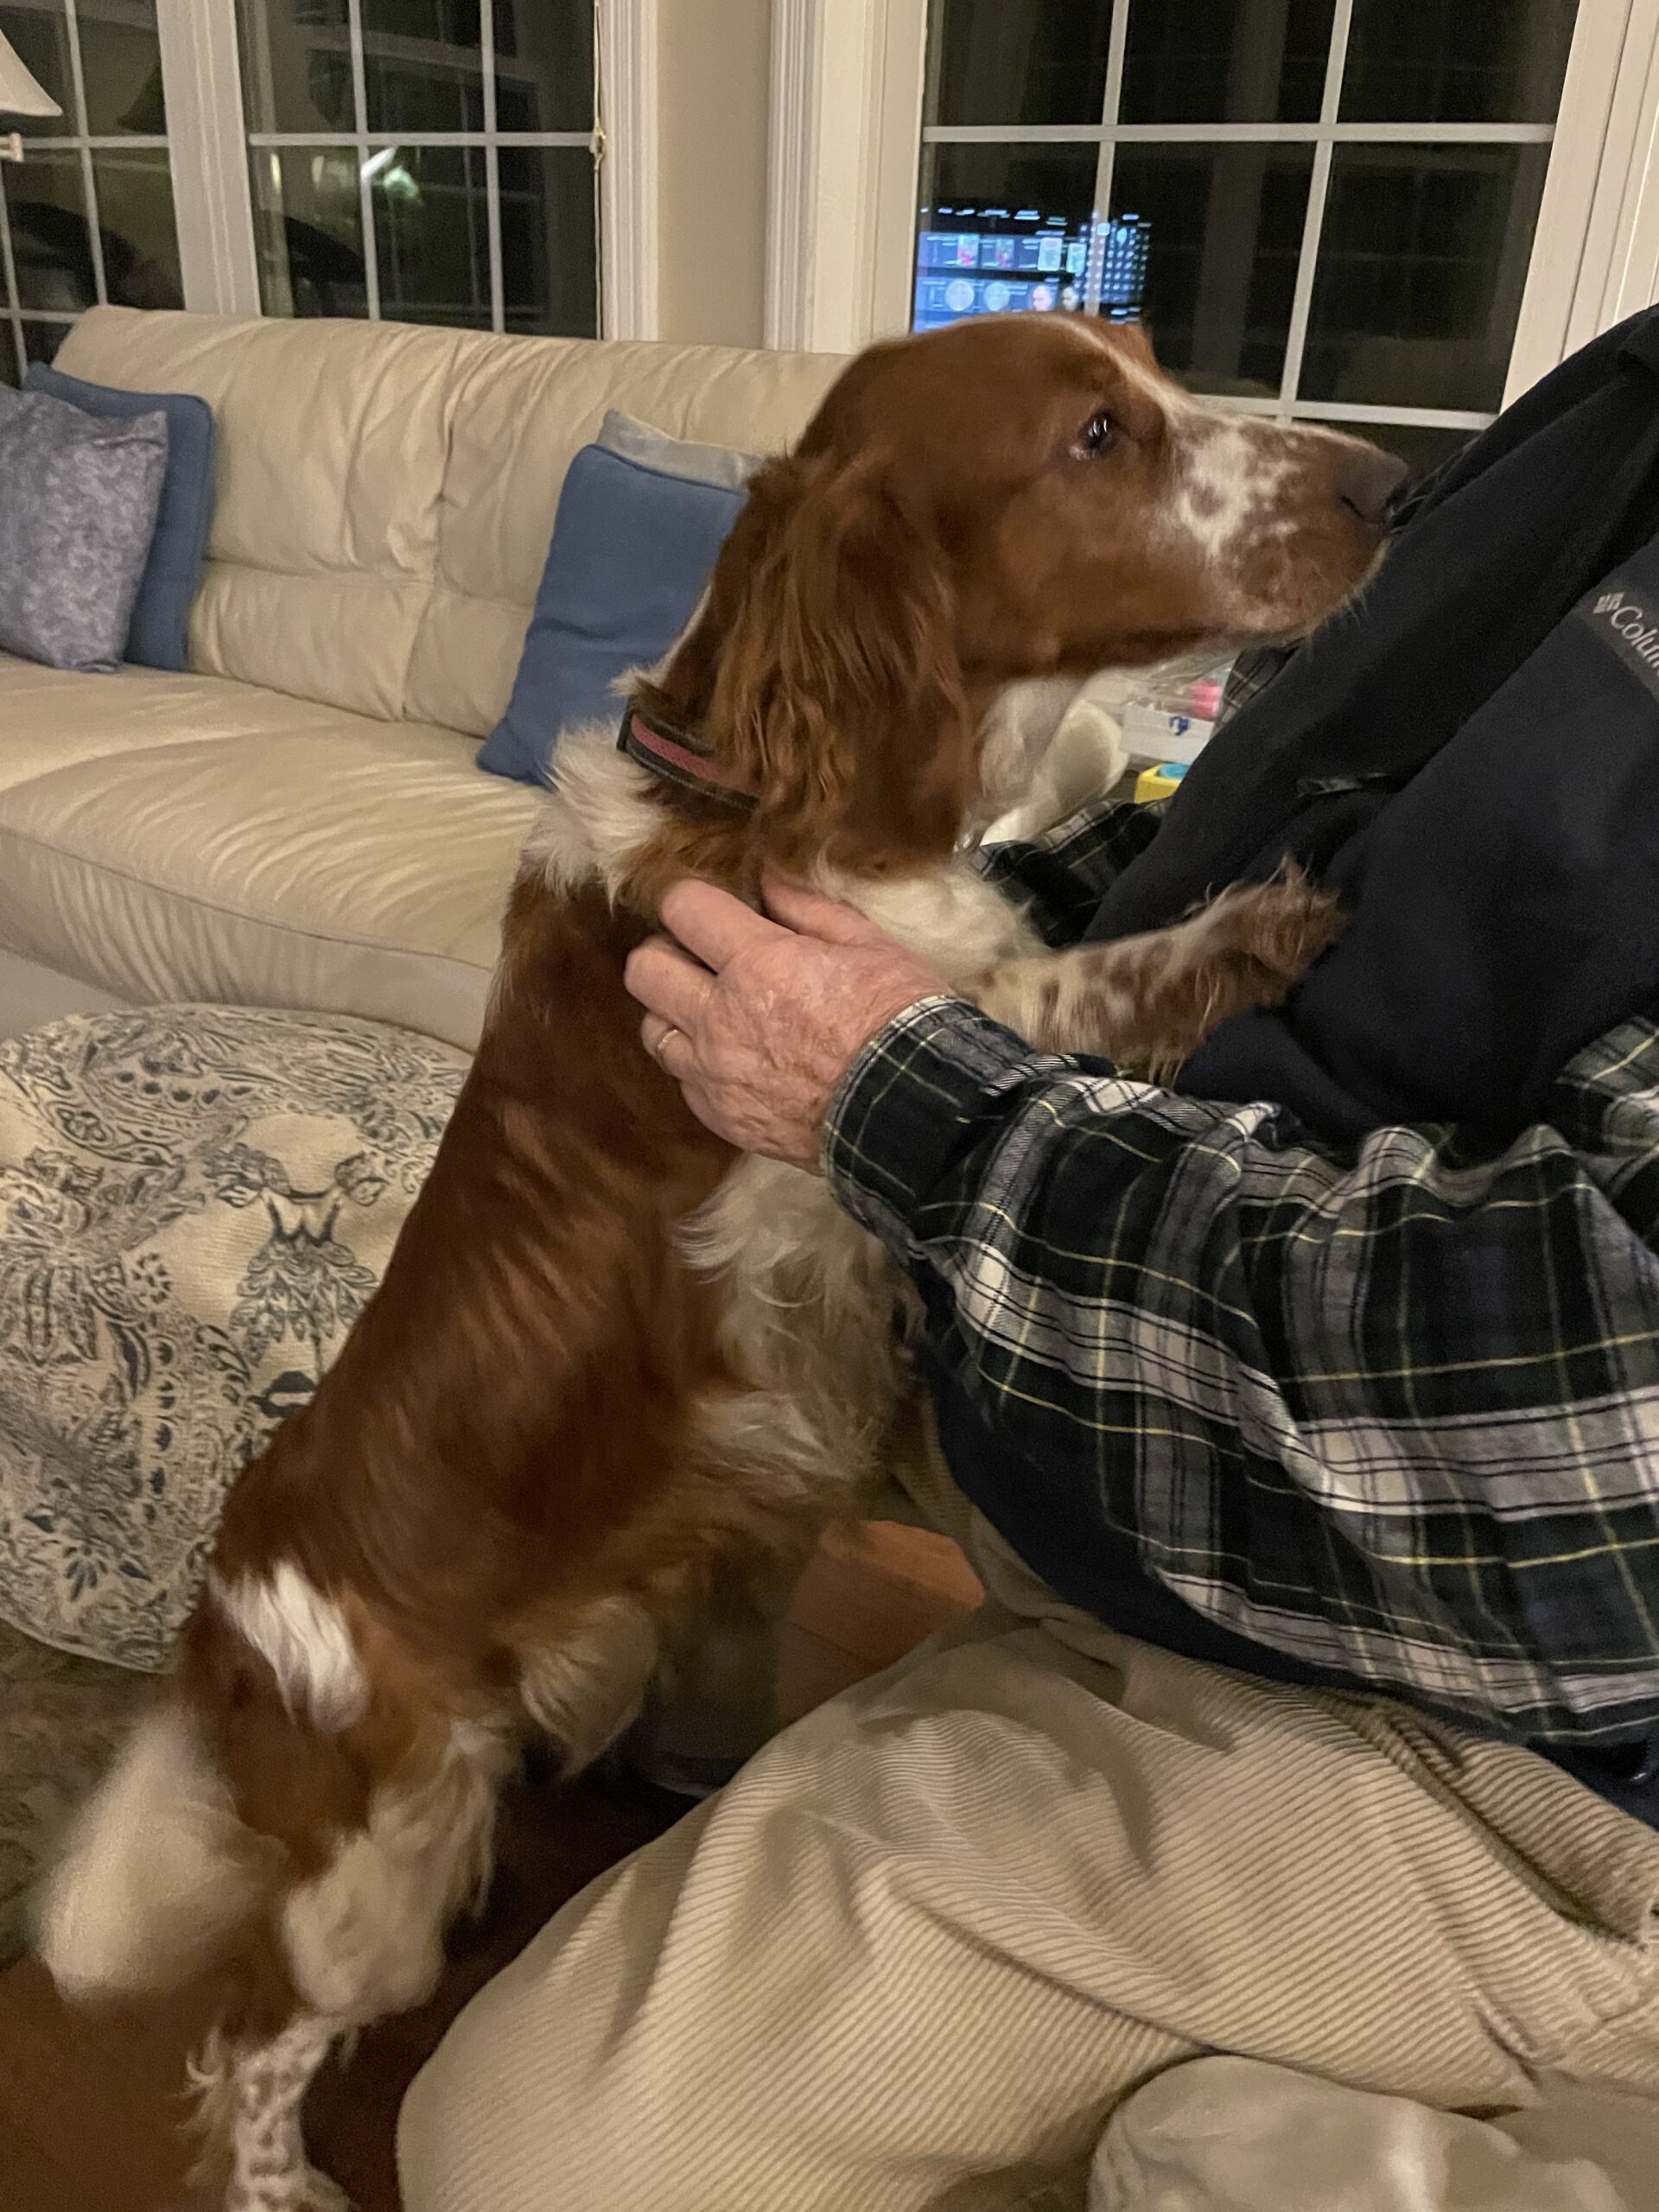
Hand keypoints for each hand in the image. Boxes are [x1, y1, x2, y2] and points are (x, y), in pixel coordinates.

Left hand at [623, 876, 949, 1169]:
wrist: (913, 1115)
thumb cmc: (901, 1022)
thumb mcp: (870, 945)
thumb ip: (809, 908)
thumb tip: (769, 879)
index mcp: (757, 963)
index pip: (682, 908)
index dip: (691, 899)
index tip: (711, 907)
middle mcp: (719, 1017)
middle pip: (644, 969)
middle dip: (668, 952)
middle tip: (703, 955)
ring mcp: (715, 1073)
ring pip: (652, 1029)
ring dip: (675, 1012)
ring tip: (713, 1011)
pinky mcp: (723, 1118)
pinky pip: (683, 1081)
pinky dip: (699, 1065)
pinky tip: (735, 1060)